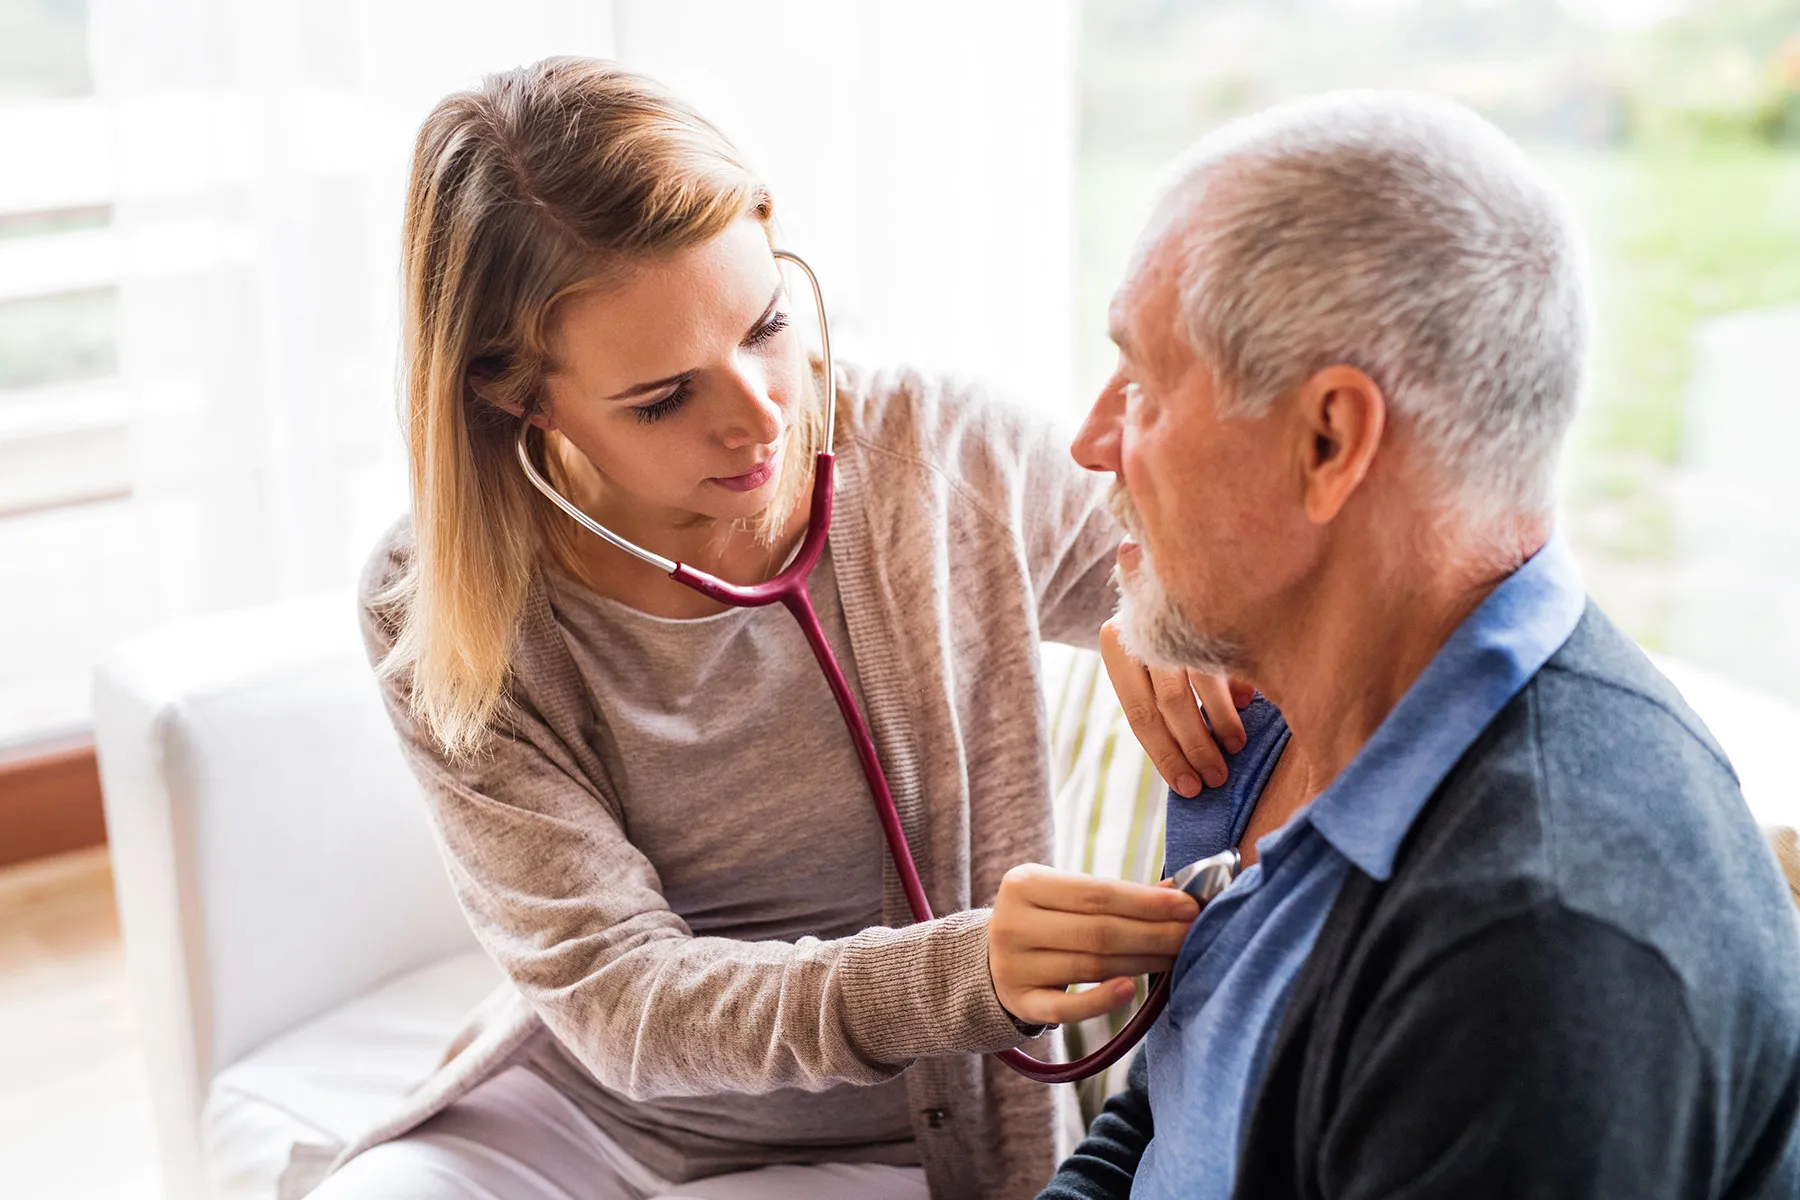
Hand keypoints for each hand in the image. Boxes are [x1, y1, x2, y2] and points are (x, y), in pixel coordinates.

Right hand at [988, 863, 1199, 1025]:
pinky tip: (1130, 990)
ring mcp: (1013, 967)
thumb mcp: (1064, 896)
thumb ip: (1115, 895)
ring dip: (1142, 962)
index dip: (1146, 901)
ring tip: (1176, 957)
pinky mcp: (1020, 1003)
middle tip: (1193, 934)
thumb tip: (1178, 893)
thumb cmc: (1043, 921)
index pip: (1096, 893)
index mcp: (1024, 884)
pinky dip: (1100, 1000)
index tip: (1189, 905)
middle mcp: (1012, 924)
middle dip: (1153, 932)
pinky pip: (1066, 1009)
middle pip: (1097, 931)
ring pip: (1090, 966)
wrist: (989, 959)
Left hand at [1099, 617, 1255, 797]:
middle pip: (1170, 703)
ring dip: (1222, 722)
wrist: (1167, 563)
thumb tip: (1188, 759)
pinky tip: (1248, 704)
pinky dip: (1238, 687)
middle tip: (1215, 778)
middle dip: (1195, 747)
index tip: (1187, 788)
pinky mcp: (1208, 606)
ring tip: (1234, 749)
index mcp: (1116, 645)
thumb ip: (1157, 699)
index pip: (1139, 713)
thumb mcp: (1142, 657)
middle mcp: (1141, 629)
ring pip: (1203, 683)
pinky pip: (1227, 658)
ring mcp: (1177, 617)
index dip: (1165, 755)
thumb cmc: (1153, 627)